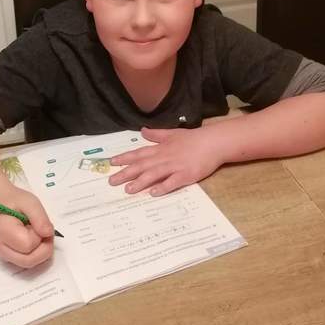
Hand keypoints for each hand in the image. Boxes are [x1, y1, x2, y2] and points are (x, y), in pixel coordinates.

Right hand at [0, 186, 54, 267]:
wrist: (0, 205)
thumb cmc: (14, 202)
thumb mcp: (31, 202)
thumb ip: (40, 218)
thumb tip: (48, 234)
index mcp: (3, 231)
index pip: (28, 245)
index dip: (39, 236)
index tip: (38, 223)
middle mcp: (1, 248)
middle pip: (29, 261)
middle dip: (44, 248)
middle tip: (43, 231)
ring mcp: (4, 255)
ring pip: (30, 263)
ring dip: (41, 251)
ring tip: (38, 234)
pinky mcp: (9, 257)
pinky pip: (28, 261)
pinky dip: (36, 253)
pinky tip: (34, 239)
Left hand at [109, 127, 223, 195]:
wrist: (213, 143)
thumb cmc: (193, 138)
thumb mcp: (172, 133)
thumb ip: (156, 134)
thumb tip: (142, 131)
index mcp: (160, 148)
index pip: (139, 154)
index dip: (125, 158)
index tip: (112, 163)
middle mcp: (164, 157)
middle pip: (142, 166)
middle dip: (126, 173)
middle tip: (111, 181)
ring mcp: (174, 167)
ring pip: (154, 174)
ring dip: (140, 182)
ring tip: (128, 190)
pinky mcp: (186, 175)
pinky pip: (172, 182)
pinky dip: (162, 187)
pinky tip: (153, 193)